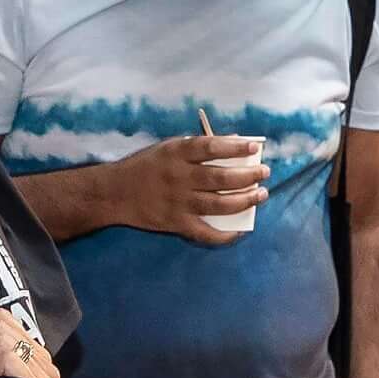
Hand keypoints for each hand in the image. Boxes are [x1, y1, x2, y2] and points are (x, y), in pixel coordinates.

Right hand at [125, 135, 269, 244]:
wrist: (114, 192)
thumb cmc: (145, 166)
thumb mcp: (166, 148)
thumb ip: (196, 147)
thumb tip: (233, 143)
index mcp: (176, 153)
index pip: (212, 147)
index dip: (236, 148)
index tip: (254, 149)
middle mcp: (179, 177)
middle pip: (222, 178)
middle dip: (248, 176)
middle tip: (264, 173)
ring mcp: (178, 203)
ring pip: (220, 204)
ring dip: (245, 200)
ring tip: (261, 194)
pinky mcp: (175, 223)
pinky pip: (205, 233)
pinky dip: (224, 234)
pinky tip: (240, 230)